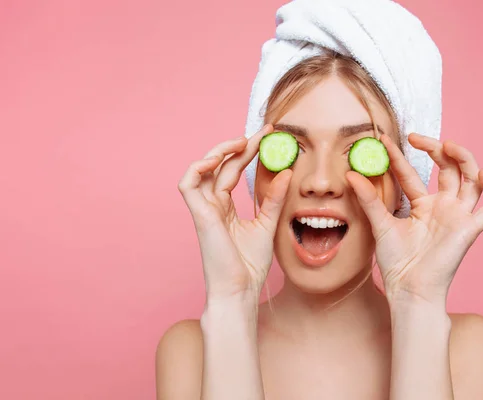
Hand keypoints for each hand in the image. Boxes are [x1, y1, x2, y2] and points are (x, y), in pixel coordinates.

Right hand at [178, 124, 292, 302]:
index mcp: (224, 208)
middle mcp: (212, 205)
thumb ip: (273, 199)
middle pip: (222, 166)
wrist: (240, 291)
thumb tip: (286, 172)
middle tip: (264, 132)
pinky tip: (220, 158)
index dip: (249, 152)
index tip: (269, 137)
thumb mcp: (267, 224)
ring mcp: (204, 209)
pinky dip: (199, 167)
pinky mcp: (199, 215)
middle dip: (241, 146)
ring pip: (202, 169)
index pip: (233, 171)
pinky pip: (188, 184)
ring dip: (220, 151)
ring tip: (243, 141)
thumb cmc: (249, 265)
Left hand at [346, 133, 482, 304]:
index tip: (384, 141)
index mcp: (423, 205)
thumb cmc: (396, 262)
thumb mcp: (380, 225)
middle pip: (450, 169)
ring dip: (466, 159)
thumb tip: (351, 174)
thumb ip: (369, 199)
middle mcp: (443, 207)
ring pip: (473, 180)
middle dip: (438, 149)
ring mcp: (458, 216)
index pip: (413, 174)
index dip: (400, 156)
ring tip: (449, 146)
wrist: (408, 289)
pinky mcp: (470, 230)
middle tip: (417, 137)